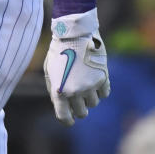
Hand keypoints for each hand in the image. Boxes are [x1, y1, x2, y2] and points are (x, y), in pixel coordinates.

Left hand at [44, 8, 109, 125]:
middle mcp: (75, 92)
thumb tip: (62, 105)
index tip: (70, 119)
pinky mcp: (103, 78)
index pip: (64, 118)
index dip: (68, 120)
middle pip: (81, 113)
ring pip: (93, 103)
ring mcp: (90, 86)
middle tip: (77, 96)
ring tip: (84, 81)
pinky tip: (94, 78)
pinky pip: (104, 94)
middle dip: (79, 107)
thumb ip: (54, 89)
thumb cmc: (59, 51)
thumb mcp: (50, 70)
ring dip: (89, 96)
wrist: (74, 33)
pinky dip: (100, 89)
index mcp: (59, 91)